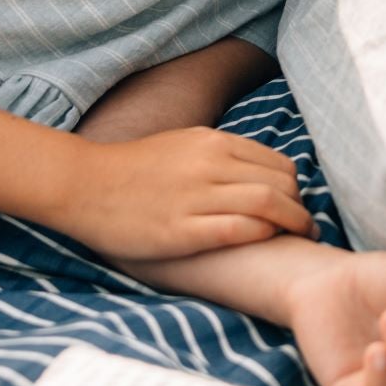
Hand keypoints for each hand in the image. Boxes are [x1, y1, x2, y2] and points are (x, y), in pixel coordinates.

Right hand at [61, 127, 315, 261]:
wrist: (83, 184)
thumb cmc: (132, 171)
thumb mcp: (182, 146)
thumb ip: (219, 156)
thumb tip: (256, 174)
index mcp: (213, 142)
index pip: (279, 164)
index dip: (295, 188)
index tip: (296, 205)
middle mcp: (211, 163)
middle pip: (282, 184)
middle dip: (299, 207)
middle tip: (302, 225)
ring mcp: (197, 196)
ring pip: (269, 204)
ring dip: (292, 223)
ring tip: (298, 237)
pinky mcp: (181, 229)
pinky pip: (240, 229)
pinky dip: (263, 235)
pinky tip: (267, 242)